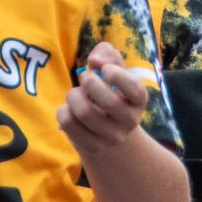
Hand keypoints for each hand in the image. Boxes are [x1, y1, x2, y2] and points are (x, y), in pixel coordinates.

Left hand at [58, 42, 148, 157]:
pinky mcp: (92, 147)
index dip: (117, 75)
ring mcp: (111, 137)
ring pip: (84, 112)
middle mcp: (130, 121)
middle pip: (108, 101)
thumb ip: (106, 54)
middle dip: (89, 82)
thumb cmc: (108, 91)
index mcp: (138, 100)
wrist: (106, 132)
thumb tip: (94, 61)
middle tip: (85, 78)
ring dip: (73, 95)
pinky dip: (63, 110)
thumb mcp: (112, 70)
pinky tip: (70, 110)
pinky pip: (68, 123)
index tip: (104, 70)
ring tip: (76, 95)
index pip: (135, 89)